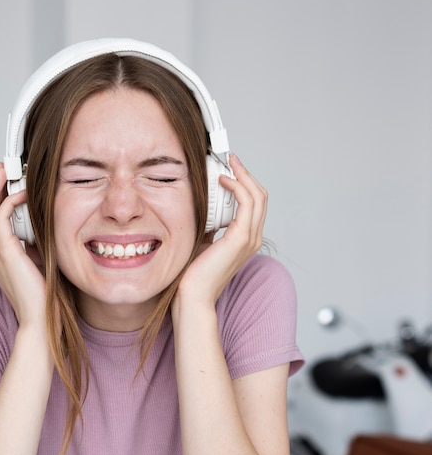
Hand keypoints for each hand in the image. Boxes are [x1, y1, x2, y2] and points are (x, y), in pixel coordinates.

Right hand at [0, 163, 46, 327]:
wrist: (39, 320)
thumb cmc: (43, 299)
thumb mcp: (41, 264)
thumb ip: (38, 245)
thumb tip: (46, 227)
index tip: (11, 184)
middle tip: (3, 168)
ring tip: (8, 170)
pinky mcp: (5, 252)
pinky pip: (1, 217)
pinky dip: (10, 200)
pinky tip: (24, 192)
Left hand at [175, 154, 267, 306]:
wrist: (193, 295)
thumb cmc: (194, 273)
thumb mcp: (203, 241)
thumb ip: (209, 226)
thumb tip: (203, 208)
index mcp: (245, 238)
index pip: (254, 203)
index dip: (244, 183)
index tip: (229, 169)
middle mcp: (252, 237)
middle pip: (260, 195)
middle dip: (246, 174)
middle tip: (231, 160)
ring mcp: (249, 238)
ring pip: (258, 196)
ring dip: (244, 176)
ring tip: (229, 164)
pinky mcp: (241, 238)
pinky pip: (247, 203)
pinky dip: (237, 186)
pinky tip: (223, 180)